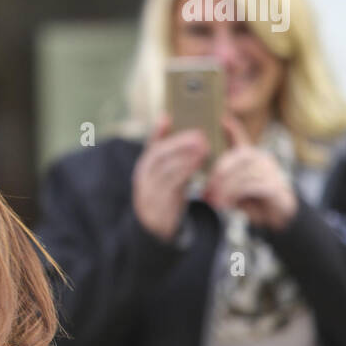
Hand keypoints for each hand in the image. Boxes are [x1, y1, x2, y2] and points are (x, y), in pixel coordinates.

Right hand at [132, 113, 209, 241]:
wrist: (154, 228)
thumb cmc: (165, 194)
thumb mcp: (165, 175)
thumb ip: (170, 153)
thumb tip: (168, 118)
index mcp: (145, 168)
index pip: (151, 147)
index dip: (158, 132)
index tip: (169, 117)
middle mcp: (142, 178)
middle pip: (158, 157)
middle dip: (178, 144)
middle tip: (199, 135)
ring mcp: (148, 192)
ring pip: (165, 171)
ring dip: (184, 158)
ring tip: (203, 148)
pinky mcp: (158, 206)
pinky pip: (171, 188)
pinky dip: (184, 175)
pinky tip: (198, 167)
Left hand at [202, 117, 296, 229]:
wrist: (275, 217)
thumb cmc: (250, 197)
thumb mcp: (232, 183)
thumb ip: (221, 172)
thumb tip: (200, 159)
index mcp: (251, 156)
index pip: (241, 138)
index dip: (233, 129)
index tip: (222, 119)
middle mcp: (263, 160)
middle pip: (242, 155)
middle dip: (220, 171)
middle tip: (207, 188)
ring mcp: (272, 172)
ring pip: (246, 173)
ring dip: (226, 187)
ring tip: (214, 200)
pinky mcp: (277, 188)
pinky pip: (255, 186)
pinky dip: (237, 195)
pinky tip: (227, 204)